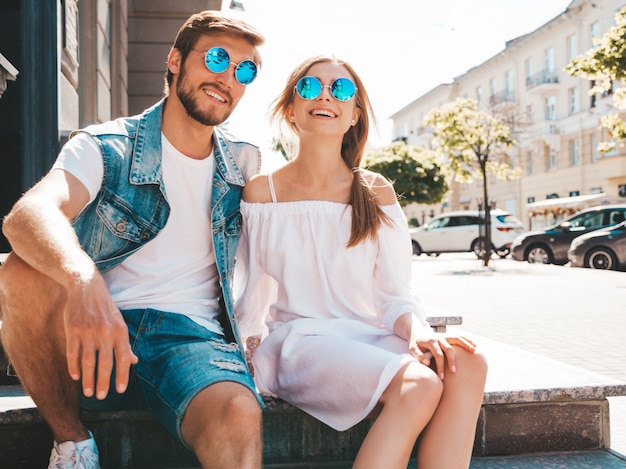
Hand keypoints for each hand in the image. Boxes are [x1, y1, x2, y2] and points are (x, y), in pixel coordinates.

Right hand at [63, 269, 137, 399]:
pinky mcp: (73, 329)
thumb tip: (134, 361)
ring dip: (88, 379)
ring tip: (87, 392)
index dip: (122, 375)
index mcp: (120, 331)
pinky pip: (73, 353)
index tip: (120, 390)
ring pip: (88, 361)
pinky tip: (75, 376)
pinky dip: (74, 366)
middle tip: (101, 396)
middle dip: (103, 382)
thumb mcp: (120, 323)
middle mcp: (106, 332)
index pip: (123, 358)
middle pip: (105, 363)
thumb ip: (125, 343)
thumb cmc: (106, 309)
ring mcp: (89, 331)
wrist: (87, 287)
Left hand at [407, 328, 476, 379]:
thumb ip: (419, 355)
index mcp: (431, 342)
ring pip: (457, 339)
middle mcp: (439, 338)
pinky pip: (459, 337)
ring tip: (474, 351)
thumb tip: (426, 362)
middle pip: (448, 349)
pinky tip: (475, 346)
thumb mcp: (413, 349)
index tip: (442, 377)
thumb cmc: (415, 344)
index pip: (438, 355)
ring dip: (466, 345)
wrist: (417, 332)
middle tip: (454, 372)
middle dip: (452, 361)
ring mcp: (444, 336)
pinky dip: (467, 340)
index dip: (440, 366)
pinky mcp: (448, 336)